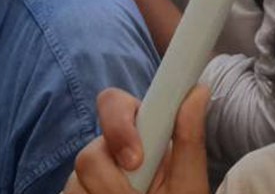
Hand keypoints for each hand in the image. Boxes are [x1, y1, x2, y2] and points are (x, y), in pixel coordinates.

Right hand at [65, 85, 210, 193]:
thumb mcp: (188, 180)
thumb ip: (189, 140)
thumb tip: (197, 91)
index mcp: (137, 134)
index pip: (111, 103)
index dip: (118, 126)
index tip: (135, 161)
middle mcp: (107, 152)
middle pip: (88, 155)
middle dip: (111, 183)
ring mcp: (88, 178)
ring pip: (76, 184)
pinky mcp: (76, 192)